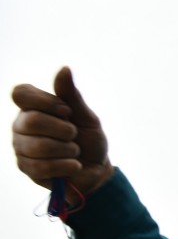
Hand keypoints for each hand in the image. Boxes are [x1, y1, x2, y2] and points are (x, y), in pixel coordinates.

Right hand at [11, 67, 112, 199]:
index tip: (67, 111)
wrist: (97, 170)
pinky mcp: (25, 168)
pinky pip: (41, 167)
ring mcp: (20, 147)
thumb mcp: (86, 117)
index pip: (21, 93)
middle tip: (74, 135)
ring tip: (75, 152)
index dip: (45, 102)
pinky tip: (74, 166)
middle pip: (31, 121)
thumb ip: (72, 96)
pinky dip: (65, 166)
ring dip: (67, 150)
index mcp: (33, 107)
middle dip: (63, 130)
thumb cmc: (90, 140)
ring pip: (37, 146)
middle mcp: (21, 124)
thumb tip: (65, 68)